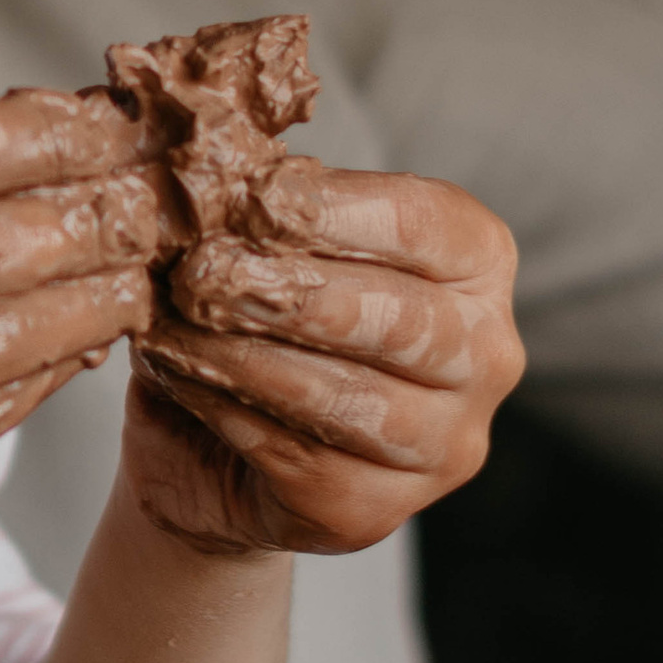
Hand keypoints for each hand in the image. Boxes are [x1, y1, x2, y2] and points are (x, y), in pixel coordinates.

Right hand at [0, 86, 167, 661]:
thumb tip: (15, 139)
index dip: (48, 125)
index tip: (108, 116)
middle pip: (1, 230)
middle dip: (103, 203)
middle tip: (164, 188)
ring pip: (24, 321)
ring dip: (107, 286)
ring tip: (149, 260)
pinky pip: (3, 404)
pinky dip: (62, 362)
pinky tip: (95, 334)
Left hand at [123, 162, 521, 557]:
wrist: (205, 444)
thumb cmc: (249, 315)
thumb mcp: (255, 242)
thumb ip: (256, 201)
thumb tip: (217, 151)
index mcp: (475, 265)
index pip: (425, 224)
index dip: (337, 209)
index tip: (254, 197)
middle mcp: (486, 356)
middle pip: (398, 318)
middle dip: (290, 291)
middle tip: (200, 272)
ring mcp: (446, 444)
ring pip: (351, 399)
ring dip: (249, 357)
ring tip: (175, 326)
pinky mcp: (382, 512)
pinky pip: (307, 462)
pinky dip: (232, 415)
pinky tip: (182, 379)